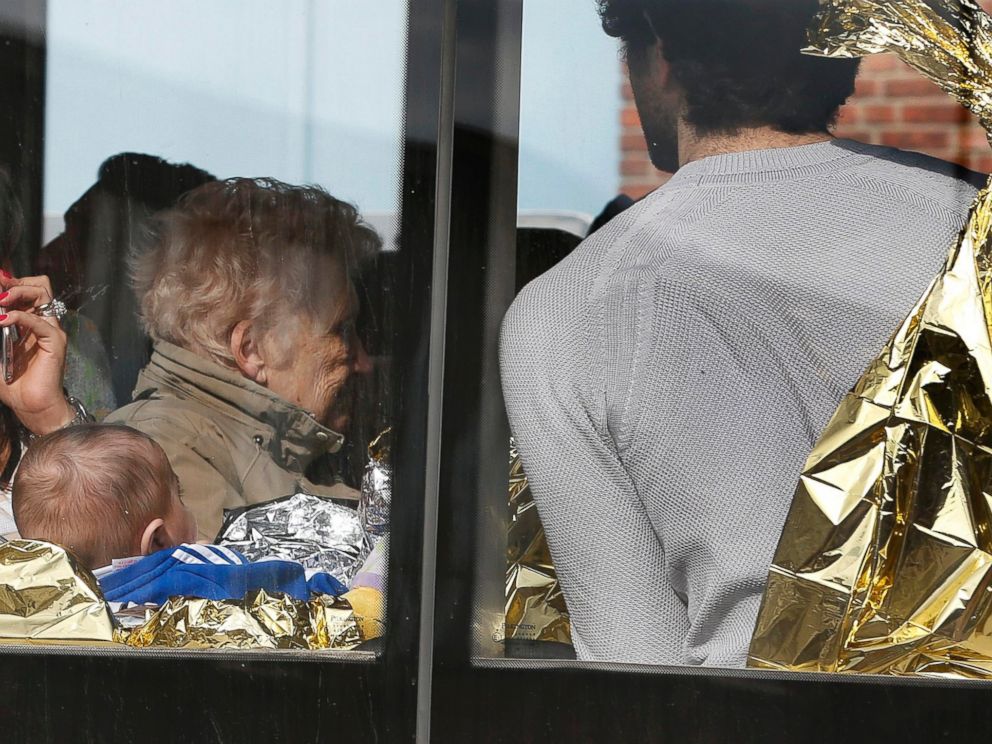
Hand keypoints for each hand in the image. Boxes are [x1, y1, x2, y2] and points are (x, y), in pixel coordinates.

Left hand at [0, 273, 71, 434]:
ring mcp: (50, 330)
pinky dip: (20, 316)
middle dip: (15, 282)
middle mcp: (41, 322)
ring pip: (43, 294)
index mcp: (28, 322)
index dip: (9, 281)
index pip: (25, 289)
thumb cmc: (12, 384)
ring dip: (19, 292)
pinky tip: (3, 320)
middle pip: (39, 285)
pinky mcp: (55, 342)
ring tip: (1, 301)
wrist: (29, 405)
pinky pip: (40, 321)